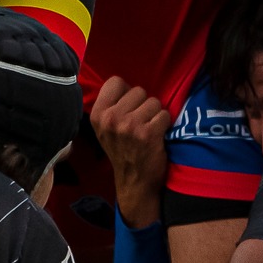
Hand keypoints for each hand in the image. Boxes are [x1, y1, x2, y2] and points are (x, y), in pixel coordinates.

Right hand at [90, 77, 169, 227]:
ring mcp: (129, 126)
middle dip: (144, 104)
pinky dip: (165, 124)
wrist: (134, 181)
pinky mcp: (148, 133)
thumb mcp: (105, 128)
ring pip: (154, 102)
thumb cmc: (123, 150)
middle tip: (140, 123)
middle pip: (139, 90)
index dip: (128, 92)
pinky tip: (157, 136)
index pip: (116, 81)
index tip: (129, 107)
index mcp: (97, 114)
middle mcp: (110, 118)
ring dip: (156, 114)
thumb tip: (125, 83)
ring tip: (148, 130)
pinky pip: (165, 114)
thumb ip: (111, 106)